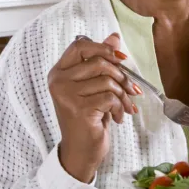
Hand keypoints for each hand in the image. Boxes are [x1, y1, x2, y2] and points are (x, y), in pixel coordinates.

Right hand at [48, 33, 139, 182]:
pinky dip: (120, 107)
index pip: (79, 45)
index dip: (103, 48)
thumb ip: (100, 62)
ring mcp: (66, 95)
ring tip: (125, 107)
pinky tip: (119, 118)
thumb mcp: (94, 88)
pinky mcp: (78, 109)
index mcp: (58, 72)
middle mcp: (58, 81)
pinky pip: (110, 97)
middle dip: (121, 76)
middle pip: (99, 62)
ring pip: (107, 80)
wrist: (80, 152)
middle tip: (131, 90)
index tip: (121, 59)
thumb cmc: (88, 119)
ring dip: (123, 95)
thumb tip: (114, 37)